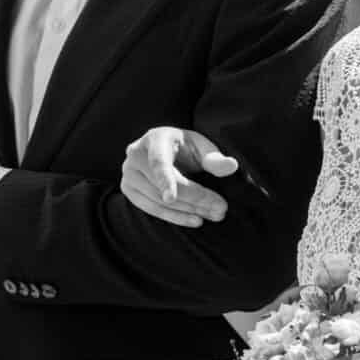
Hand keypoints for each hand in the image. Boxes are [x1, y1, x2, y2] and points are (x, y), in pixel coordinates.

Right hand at [118, 126, 236, 227]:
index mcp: (155, 139)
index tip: (171, 197)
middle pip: (163, 185)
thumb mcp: (202, 147)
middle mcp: (135, 155)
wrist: (166, 151)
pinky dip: (175, 217)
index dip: (164, 179)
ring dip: (188, 211)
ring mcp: (128, 174)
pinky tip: (196, 220)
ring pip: (158, 200)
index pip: (158, 161)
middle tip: (221, 208)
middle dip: (195, 199)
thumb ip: (215, 158)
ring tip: (214, 214)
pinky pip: (151, 209)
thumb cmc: (186, 148)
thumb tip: (231, 166)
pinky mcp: (129, 190)